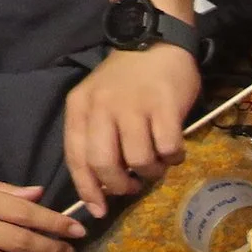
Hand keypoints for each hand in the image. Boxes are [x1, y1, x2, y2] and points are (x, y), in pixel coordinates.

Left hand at [64, 43, 198, 215]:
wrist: (155, 42)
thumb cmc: (128, 80)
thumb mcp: (99, 103)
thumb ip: (96, 138)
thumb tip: (105, 186)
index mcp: (81, 108)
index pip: (77, 158)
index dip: (88, 190)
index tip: (100, 209)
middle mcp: (102, 107)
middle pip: (104, 164)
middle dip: (121, 185)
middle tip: (134, 185)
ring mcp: (134, 106)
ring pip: (139, 159)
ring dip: (152, 171)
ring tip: (158, 162)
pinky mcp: (164, 106)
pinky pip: (168, 148)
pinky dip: (174, 157)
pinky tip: (174, 149)